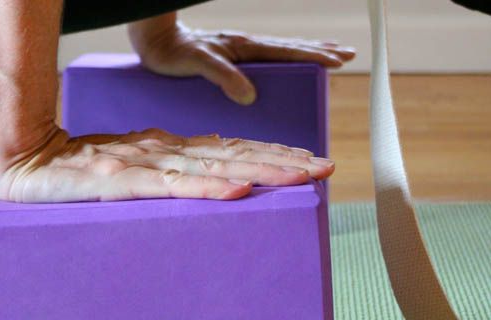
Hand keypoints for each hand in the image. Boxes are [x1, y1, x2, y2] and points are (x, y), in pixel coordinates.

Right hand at [0, 126, 333, 202]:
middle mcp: (163, 152)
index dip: (270, 155)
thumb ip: (164, 175)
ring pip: (212, 167)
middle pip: (232, 155)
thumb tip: (207, 185)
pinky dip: (207, 188)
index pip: (228, 151)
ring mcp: (143, 164)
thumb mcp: (129, 170)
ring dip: (261, 171)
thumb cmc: (76, 170)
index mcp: (166, 150)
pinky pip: (171, 187)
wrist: (24, 162)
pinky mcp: (120, 181)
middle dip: (282, 162)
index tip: (308, 163)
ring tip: (302, 176)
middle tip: (325, 168)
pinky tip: (239, 190)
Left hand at [129, 13, 355, 104]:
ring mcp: (238, 50)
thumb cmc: (171, 53)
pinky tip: (285, 64)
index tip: (339, 60)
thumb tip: (249, 96)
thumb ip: (222, 78)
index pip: (287, 52)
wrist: (153, 41)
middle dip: (320, 51)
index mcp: (243, 47)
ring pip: (281, 50)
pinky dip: (284, 58)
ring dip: (306, 52)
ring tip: (328, 54)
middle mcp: (245, 46)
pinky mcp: (228, 57)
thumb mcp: (197, 65)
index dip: (314, 56)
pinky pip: (265, 58)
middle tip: (348, 54)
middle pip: (290, 48)